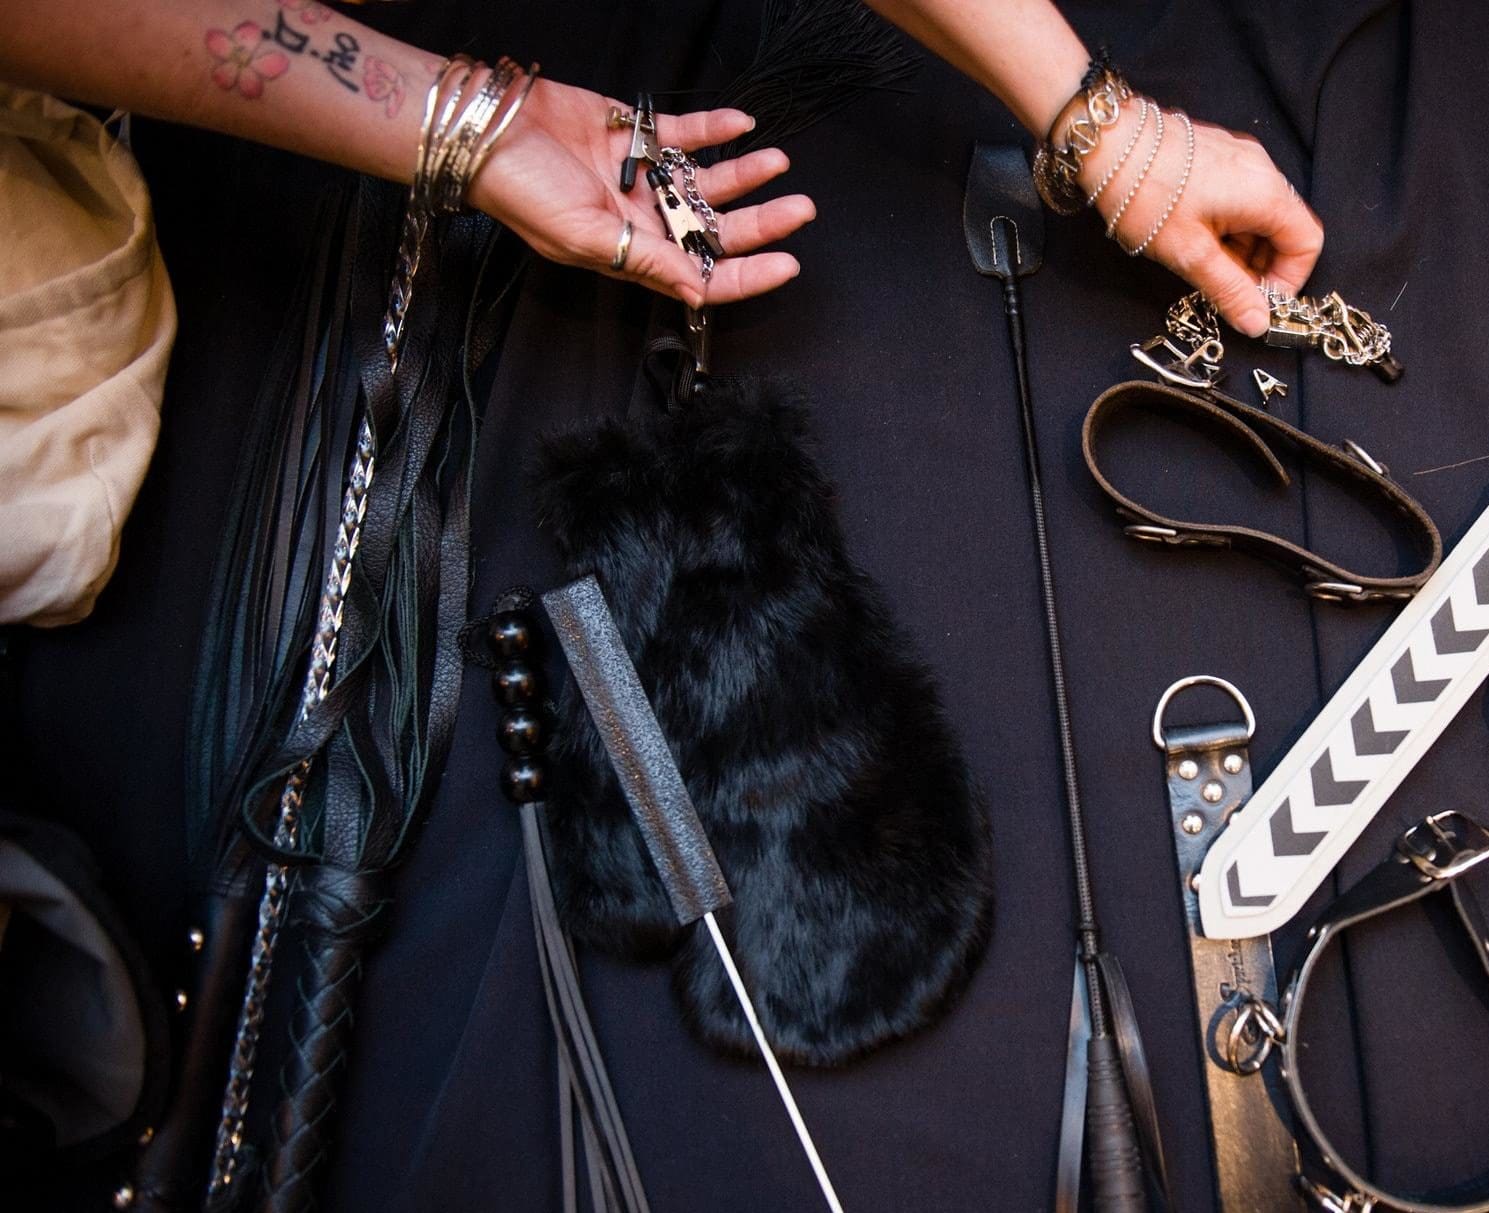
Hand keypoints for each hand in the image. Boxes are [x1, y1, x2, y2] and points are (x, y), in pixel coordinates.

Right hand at [468, 77, 814, 307]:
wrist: (488, 131)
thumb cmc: (522, 191)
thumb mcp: (584, 236)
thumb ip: (647, 263)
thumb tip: (698, 292)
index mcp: (633, 255)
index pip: (702, 276)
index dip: (746, 276)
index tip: (788, 266)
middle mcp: (644, 221)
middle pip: (715, 229)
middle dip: (760, 223)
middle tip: (801, 210)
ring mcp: (642, 178)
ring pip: (707, 183)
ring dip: (745, 175)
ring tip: (779, 164)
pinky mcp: (636, 135)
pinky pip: (686, 135)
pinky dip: (715, 130)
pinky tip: (743, 126)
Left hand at [1082, 102, 1323, 336]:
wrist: (1108, 144)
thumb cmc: (1147, 195)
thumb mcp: (1190, 254)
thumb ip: (1229, 290)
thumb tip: (1257, 323)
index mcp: (1266, 193)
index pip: (1307, 242)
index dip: (1289, 280)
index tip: (1261, 304)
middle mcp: (1262, 170)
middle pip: (1284, 229)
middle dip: (1262, 267)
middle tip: (1228, 292)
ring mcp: (1239, 160)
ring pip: (1258, 216)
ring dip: (1241, 250)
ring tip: (1203, 268)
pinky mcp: (1216, 157)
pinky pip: (1236, 199)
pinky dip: (1226, 228)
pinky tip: (1194, 241)